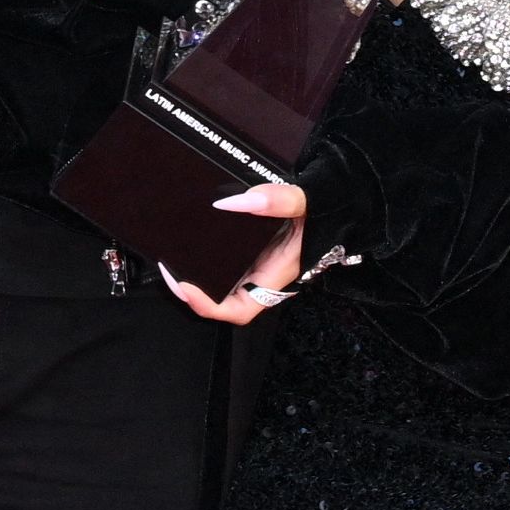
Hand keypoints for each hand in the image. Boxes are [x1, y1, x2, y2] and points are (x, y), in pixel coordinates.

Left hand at [157, 182, 351, 327]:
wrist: (341, 203)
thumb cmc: (330, 211)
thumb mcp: (307, 203)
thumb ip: (278, 200)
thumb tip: (233, 202)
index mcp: (276, 276)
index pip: (240, 309)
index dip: (208, 306)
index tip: (185, 286)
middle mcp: (263, 277)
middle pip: (222, 300)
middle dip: (191, 291)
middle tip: (168, 268)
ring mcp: (257, 264)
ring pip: (221, 282)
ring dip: (195, 274)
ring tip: (171, 255)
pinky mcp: (253, 250)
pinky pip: (225, 261)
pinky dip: (205, 255)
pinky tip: (190, 238)